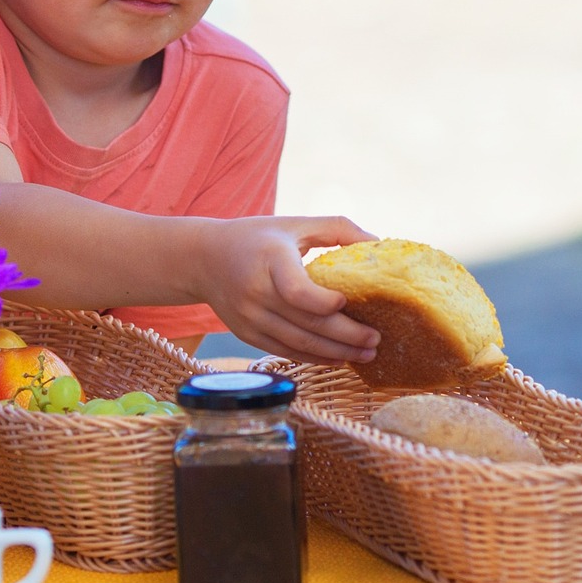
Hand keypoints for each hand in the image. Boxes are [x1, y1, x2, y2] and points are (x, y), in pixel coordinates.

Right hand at [193, 216, 380, 363]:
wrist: (204, 259)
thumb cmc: (257, 238)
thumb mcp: (294, 224)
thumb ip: (336, 228)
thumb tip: (377, 242)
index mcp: (270, 260)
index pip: (297, 291)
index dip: (324, 302)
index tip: (347, 302)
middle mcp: (256, 293)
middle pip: (306, 323)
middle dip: (346, 336)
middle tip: (376, 339)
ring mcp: (250, 318)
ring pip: (299, 343)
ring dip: (336, 353)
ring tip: (367, 353)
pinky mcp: (248, 335)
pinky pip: (285, 352)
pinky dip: (314, 358)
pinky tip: (339, 358)